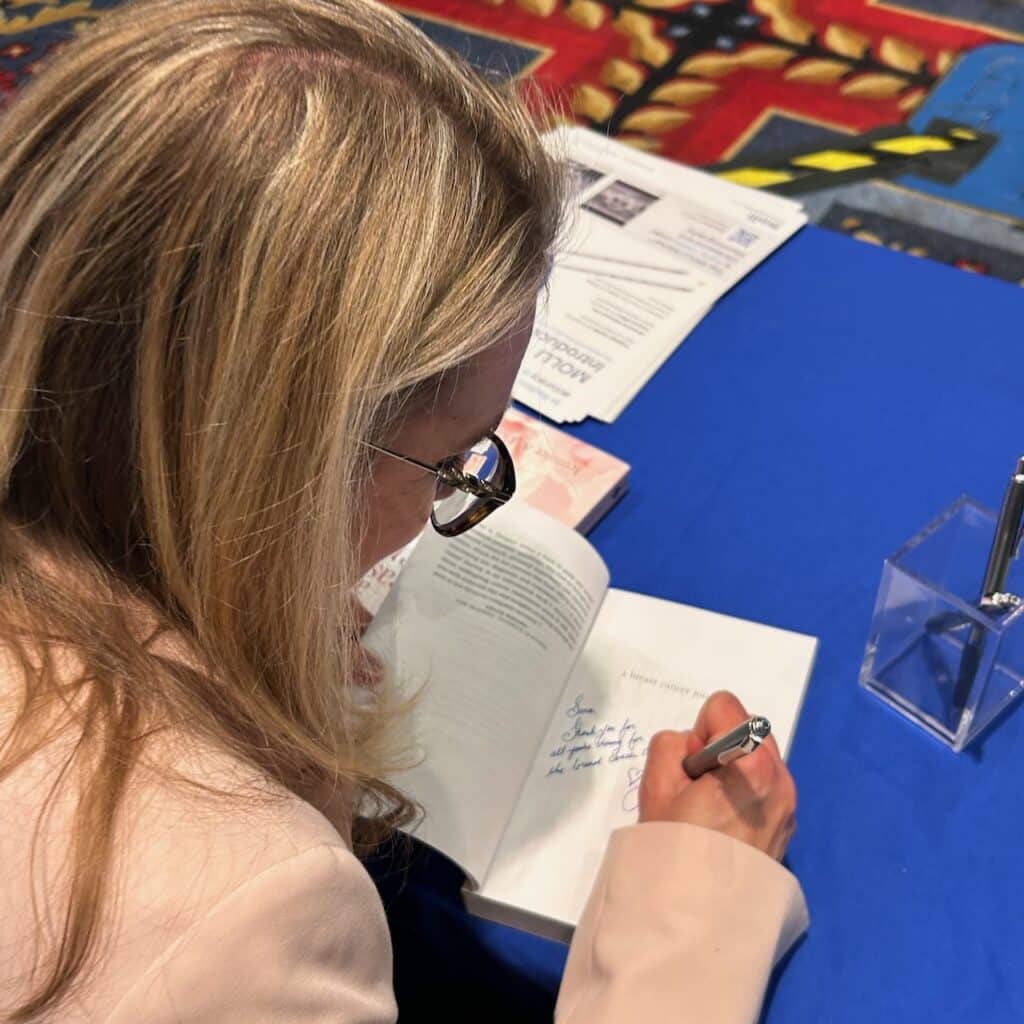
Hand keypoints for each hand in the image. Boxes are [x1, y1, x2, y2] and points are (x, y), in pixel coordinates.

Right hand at [638, 691, 796, 860]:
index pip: (723, 707)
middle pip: (746, 729)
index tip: (691, 769)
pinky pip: (766, 787)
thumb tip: (695, 749)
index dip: (699, 733)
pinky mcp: (789, 823)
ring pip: (757, 758)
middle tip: (697, 790)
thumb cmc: (676, 846)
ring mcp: (789, 803)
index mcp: (751, 760)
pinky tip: (727, 826)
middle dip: (720, 748)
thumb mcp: (656, 784)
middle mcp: (780, 776)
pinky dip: (746, 793)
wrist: (700, 915)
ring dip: (734, 769)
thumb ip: (671, 745)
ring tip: (711, 810)